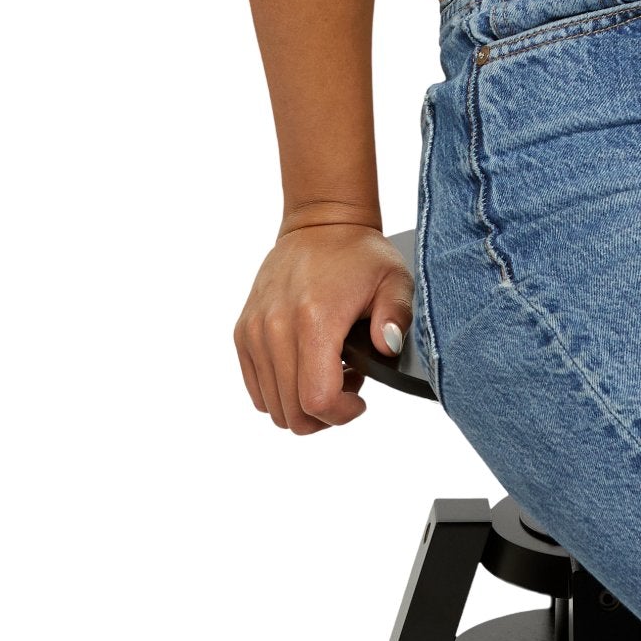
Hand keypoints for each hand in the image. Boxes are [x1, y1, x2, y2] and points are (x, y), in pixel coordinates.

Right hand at [233, 218, 414, 434]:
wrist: (321, 224)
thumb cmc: (359, 254)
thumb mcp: (394, 280)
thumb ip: (397, 317)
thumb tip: (388, 347)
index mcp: (315, 318)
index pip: (317, 399)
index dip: (342, 414)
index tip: (360, 400)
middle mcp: (277, 327)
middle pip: (292, 411)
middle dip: (325, 416)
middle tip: (347, 387)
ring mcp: (256, 330)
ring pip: (272, 405)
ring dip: (302, 404)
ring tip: (329, 373)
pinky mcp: (244, 332)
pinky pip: (256, 388)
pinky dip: (280, 392)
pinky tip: (306, 367)